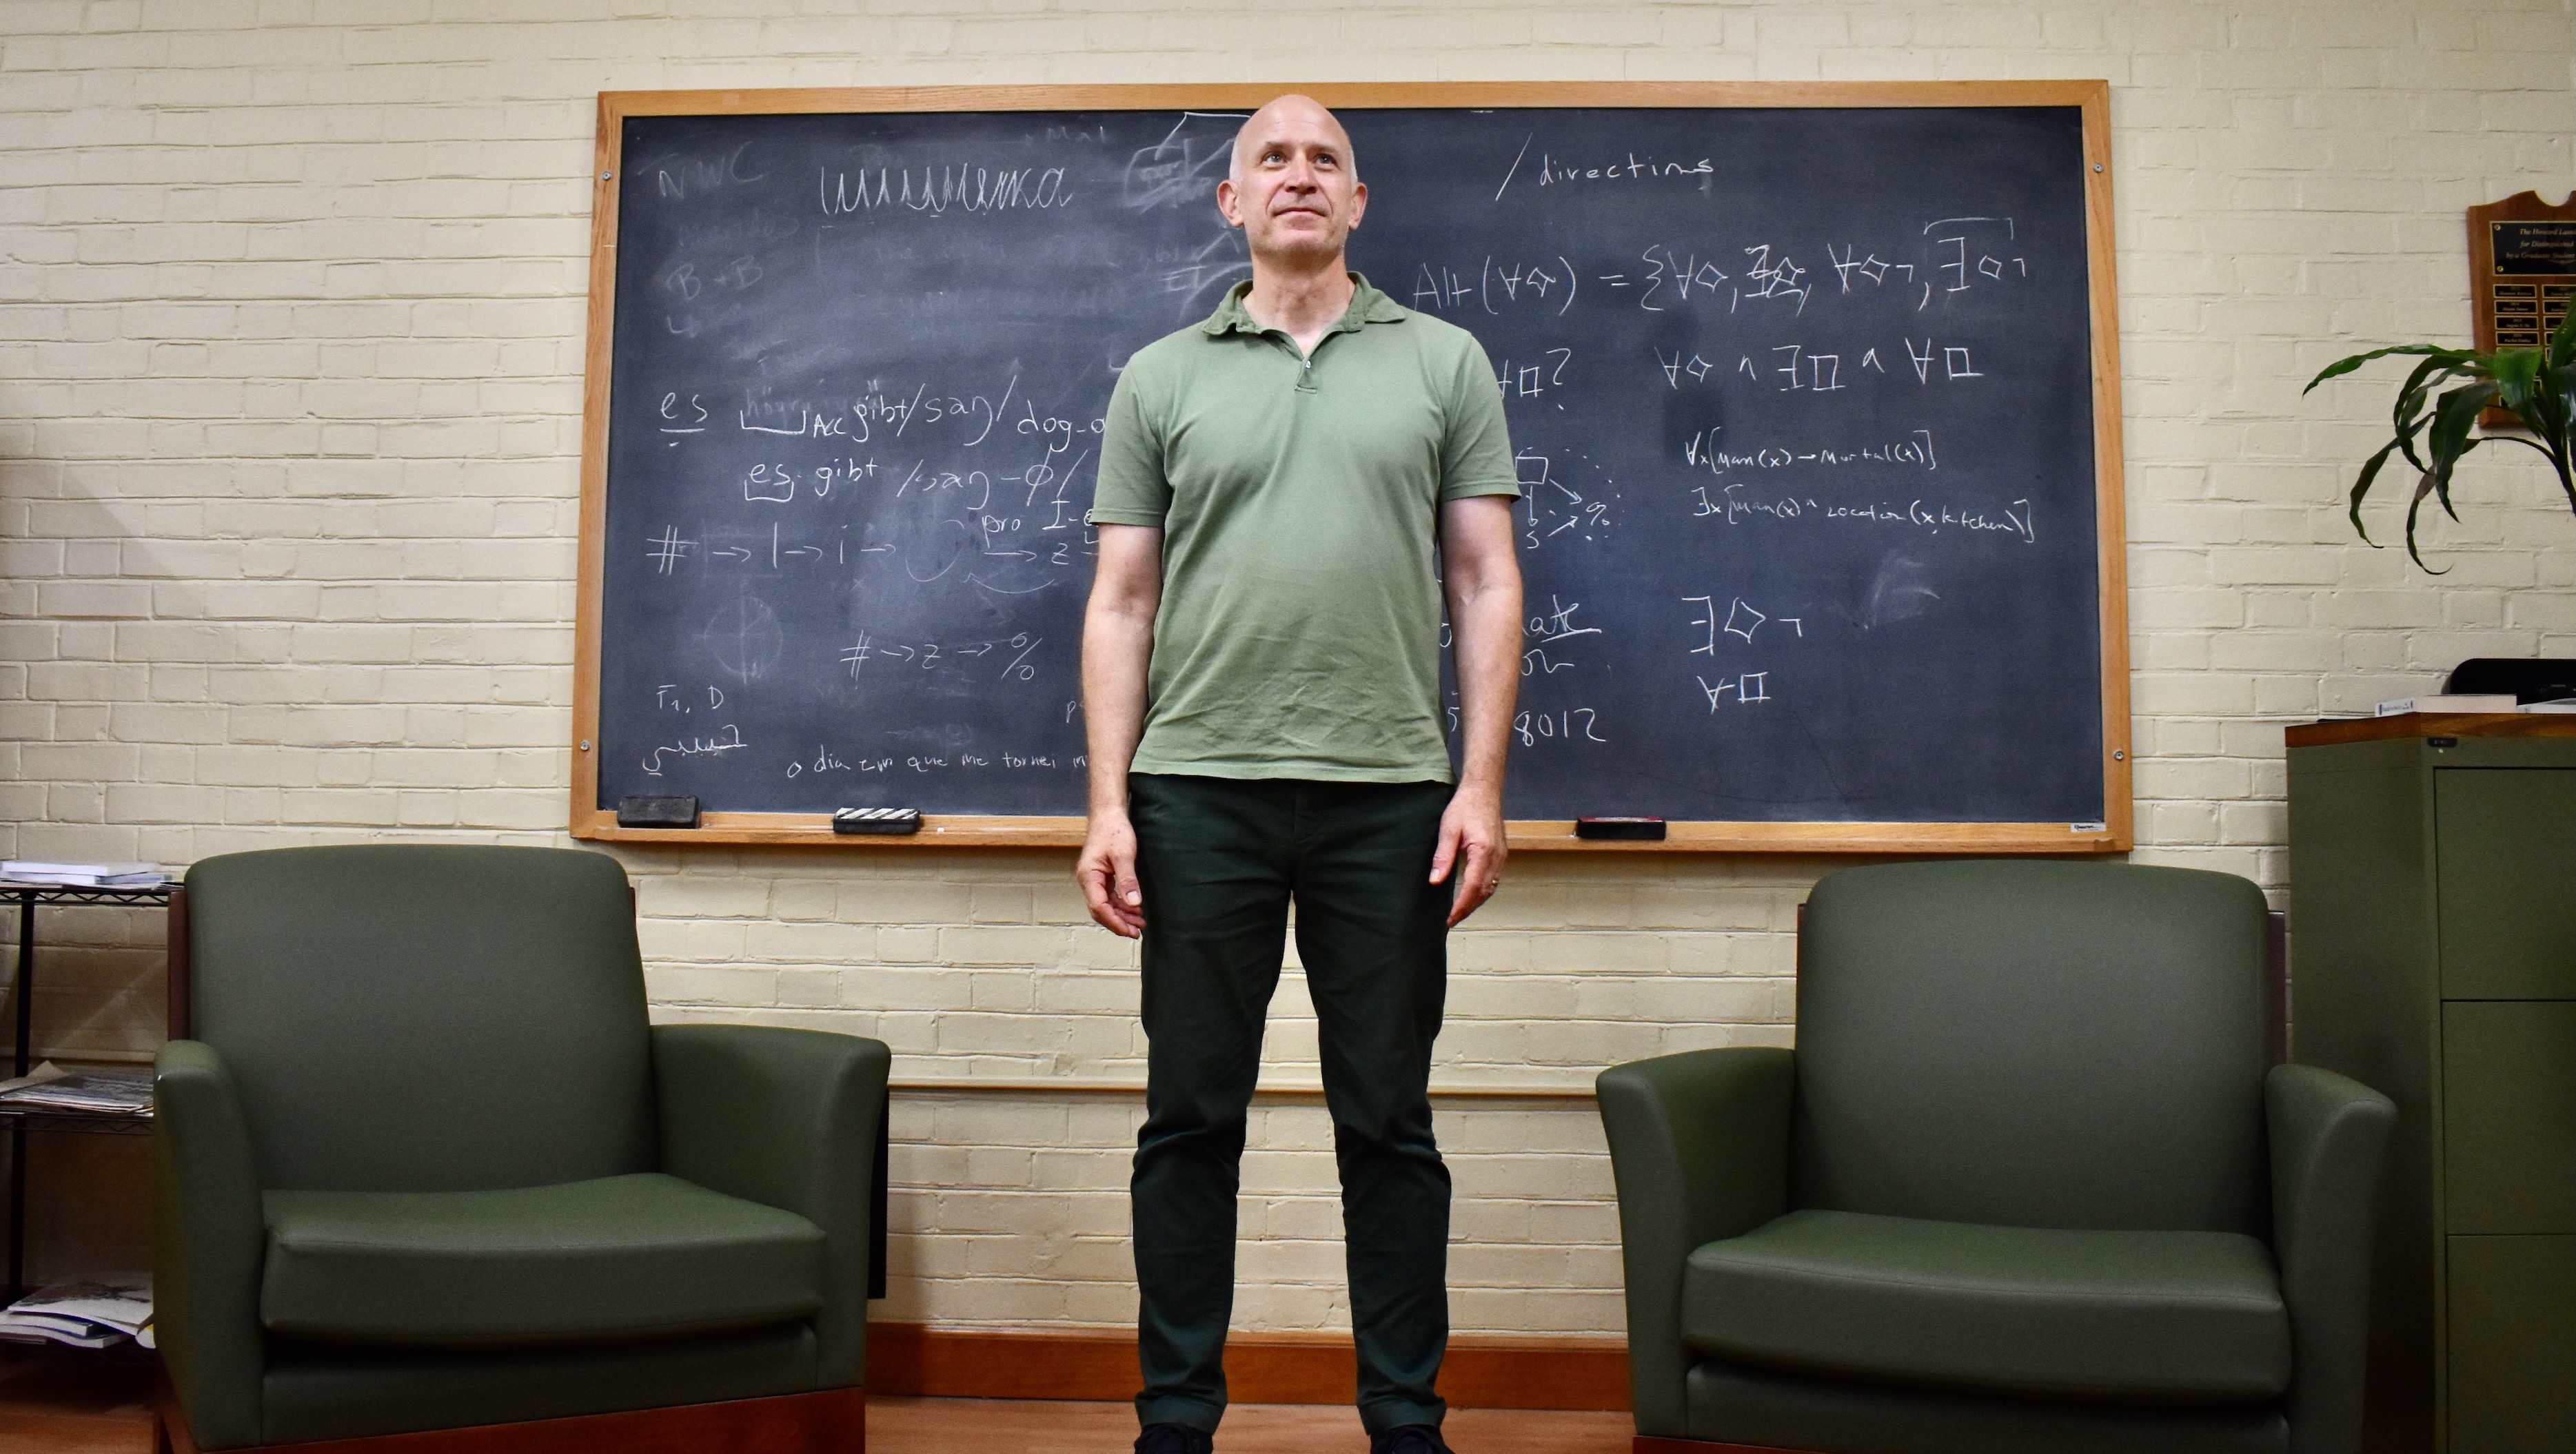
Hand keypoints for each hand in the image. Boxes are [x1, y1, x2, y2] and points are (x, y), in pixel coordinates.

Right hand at [1077, 809, 1145, 937]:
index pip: (1099, 907)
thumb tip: (1134, 903)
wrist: (1109, 814)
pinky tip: (1134, 909)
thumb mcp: (1124, 855)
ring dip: (1121, 915)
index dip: (1114, 922)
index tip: (1129, 931)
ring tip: (1140, 923)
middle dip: (1119, 923)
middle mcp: (1088, 880)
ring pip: (1105, 905)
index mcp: (1089, 876)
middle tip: (1137, 931)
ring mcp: (1094, 879)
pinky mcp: (1101, 876)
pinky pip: (1109, 897)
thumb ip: (1128, 880)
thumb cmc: (1113, 830)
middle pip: (1100, 910)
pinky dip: (1121, 905)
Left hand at [1429, 783, 1506, 927]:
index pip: (1473, 888)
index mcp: (1484, 852)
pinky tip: (1472, 894)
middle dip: (1468, 909)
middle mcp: (1497, 857)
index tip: (1450, 919)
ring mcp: (1502, 856)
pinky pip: (1494, 879)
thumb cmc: (1465, 806)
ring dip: (1477, 902)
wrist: (1484, 790)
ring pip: (1491, 888)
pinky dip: (1483, 891)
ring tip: (1460, 912)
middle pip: (1484, 892)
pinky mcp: (1501, 854)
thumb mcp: (1448, 829)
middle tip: (1452, 920)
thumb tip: (1436, 882)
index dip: (1461, 906)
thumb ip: (1443, 857)